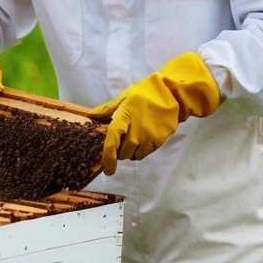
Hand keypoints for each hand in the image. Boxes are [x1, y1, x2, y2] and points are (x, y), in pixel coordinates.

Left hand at [89, 52, 220, 173]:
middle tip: (122, 142)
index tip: (108, 169)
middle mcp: (136, 130)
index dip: (108, 158)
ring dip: (132, 152)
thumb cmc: (145, 93)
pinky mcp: (160, 139)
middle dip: (120, 152)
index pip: (112, 141)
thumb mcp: (124, 97)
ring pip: (136, 155)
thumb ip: (107, 108)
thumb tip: (91, 116)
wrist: (171, 93)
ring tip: (134, 139)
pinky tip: (145, 138)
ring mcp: (149, 136)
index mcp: (124, 117)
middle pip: (124, 153)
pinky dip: (143, 149)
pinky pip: (148, 152)